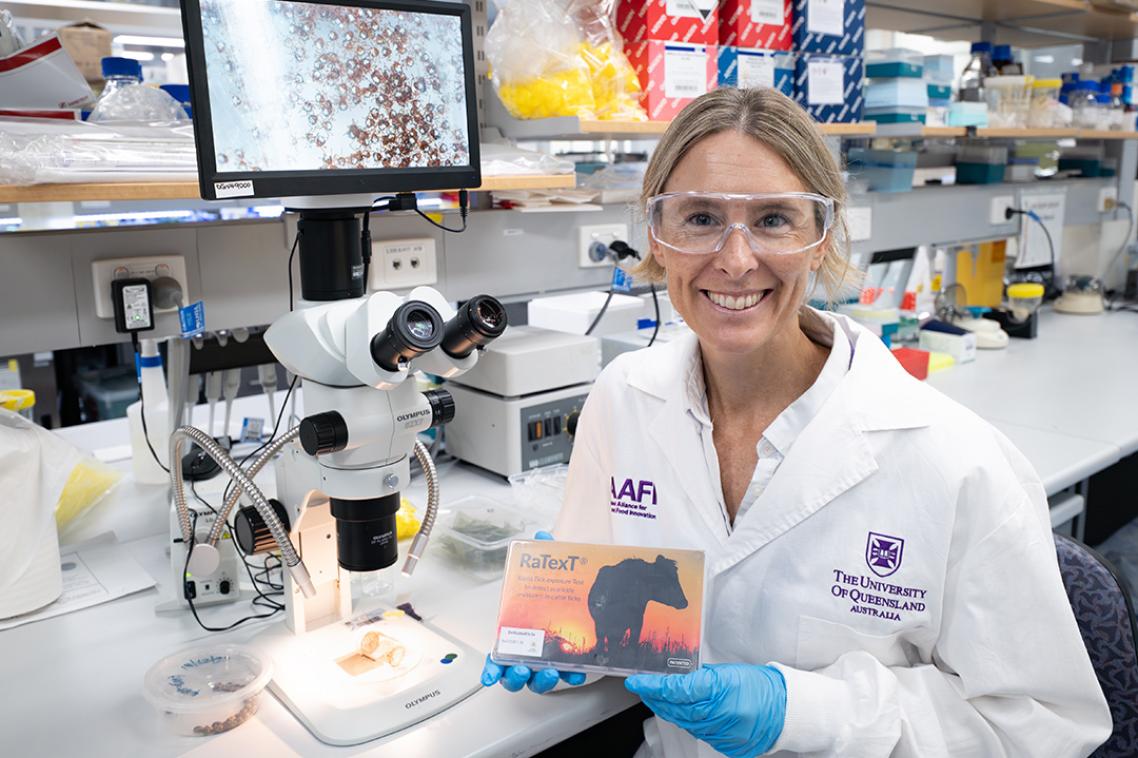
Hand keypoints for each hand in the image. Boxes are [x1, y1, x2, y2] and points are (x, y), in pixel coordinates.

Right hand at [480, 531, 587, 694]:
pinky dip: (572, 678)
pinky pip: (568, 677)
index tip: (489, 677)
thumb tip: (542, 536)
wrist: (586, 592)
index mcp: (517, 632)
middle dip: (517, 676)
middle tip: (524, 669)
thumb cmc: (559, 588)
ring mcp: (550, 660)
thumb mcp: (552, 569)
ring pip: (539, 680)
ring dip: (543, 680)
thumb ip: (545, 551)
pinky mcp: (571, 664)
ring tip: (552, 672)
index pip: (498, 656)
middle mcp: (530, 650)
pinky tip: (578, 672)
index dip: (492, 669)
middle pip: (515, 673)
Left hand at [625, 663, 786, 757]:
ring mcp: (721, 733)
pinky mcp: (725, 745)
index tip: (637, 682)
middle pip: (675, 709)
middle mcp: (718, 715)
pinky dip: (689, 723)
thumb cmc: (760, 686)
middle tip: (643, 689)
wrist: (786, 710)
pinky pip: (699, 733)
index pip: (675, 689)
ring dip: (670, 711)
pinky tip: (684, 714)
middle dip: (655, 698)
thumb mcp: (728, 673)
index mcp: (719, 691)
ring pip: (685, 723)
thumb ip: (701, 680)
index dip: (653, 686)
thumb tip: (676, 685)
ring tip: (660, 699)